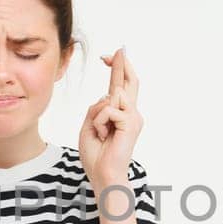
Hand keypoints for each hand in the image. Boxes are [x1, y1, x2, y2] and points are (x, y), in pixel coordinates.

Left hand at [78, 47, 141, 187]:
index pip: (119, 86)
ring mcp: (133, 117)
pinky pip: (108, 110)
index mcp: (120, 114)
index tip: (110, 56)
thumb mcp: (89, 125)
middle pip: (129, 81)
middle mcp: (131, 113)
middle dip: (122, 64)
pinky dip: (100, 122)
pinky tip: (104, 135)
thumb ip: (96, 108)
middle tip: (119, 48)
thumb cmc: (96, 155)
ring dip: (98, 114)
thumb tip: (107, 96)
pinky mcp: (131, 123)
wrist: (103, 175)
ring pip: (112, 96)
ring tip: (101, 133)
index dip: (117, 69)